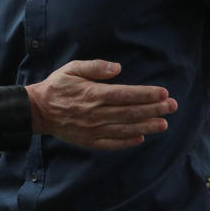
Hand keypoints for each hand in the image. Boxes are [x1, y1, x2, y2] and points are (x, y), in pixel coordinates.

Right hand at [25, 60, 175, 149]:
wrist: (37, 110)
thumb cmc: (57, 86)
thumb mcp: (72, 68)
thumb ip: (95, 67)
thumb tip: (118, 68)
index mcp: (93, 94)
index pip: (126, 95)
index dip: (146, 94)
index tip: (163, 93)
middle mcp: (95, 113)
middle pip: (130, 112)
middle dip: (154, 109)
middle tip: (172, 107)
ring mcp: (93, 129)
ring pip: (125, 128)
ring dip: (147, 126)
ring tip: (164, 124)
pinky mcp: (89, 141)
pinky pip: (112, 143)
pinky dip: (128, 142)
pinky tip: (141, 137)